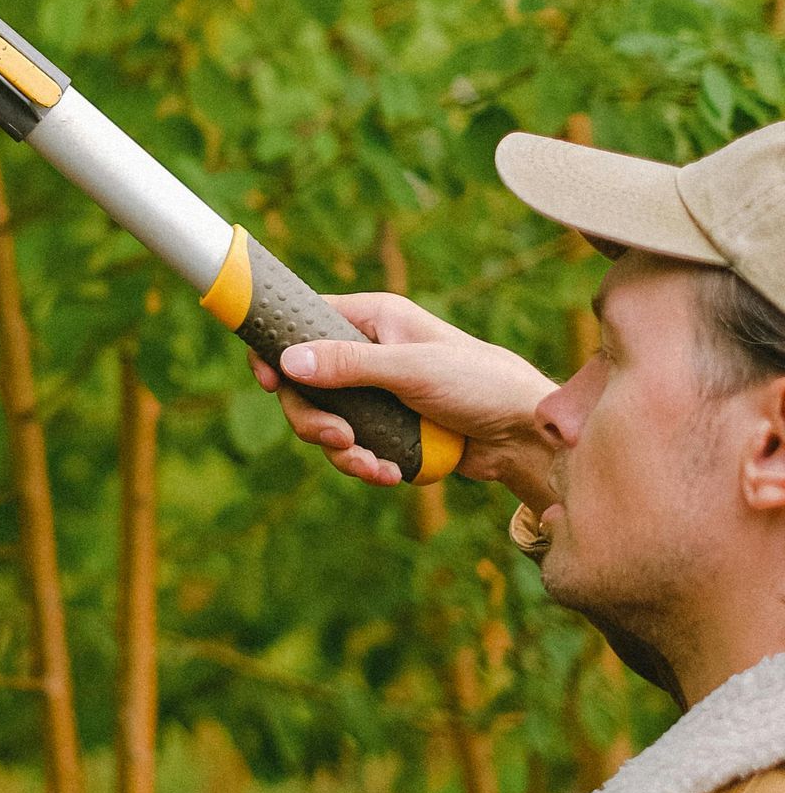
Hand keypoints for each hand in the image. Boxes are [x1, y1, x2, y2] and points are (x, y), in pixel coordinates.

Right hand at [246, 292, 557, 504]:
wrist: (524, 436)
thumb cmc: (481, 384)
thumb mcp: (412, 370)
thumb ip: (350, 365)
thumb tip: (288, 360)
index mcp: (373, 319)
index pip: (304, 320)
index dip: (278, 348)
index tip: (268, 380)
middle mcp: (368, 352)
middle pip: (305, 384)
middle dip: (315, 419)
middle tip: (338, 439)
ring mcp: (375, 393)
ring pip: (325, 422)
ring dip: (343, 451)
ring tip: (376, 465)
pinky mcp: (386, 428)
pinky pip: (352, 447)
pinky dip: (364, 463)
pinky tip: (392, 473)